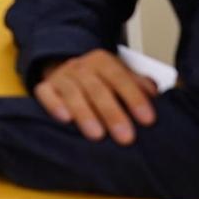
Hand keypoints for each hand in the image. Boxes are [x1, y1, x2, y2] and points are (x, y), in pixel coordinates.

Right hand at [35, 49, 158, 143]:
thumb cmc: (101, 81)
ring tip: (97, 134)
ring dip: (85, 113)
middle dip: (112, 112)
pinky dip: (54, 105)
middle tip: (125, 136)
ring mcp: (61, 76)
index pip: (120, 77)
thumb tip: (153, 93)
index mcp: (103, 62)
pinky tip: (64, 118)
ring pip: (72, 92)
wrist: (69, 72)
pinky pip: (45, 93)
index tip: (147, 119)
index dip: (134, 98)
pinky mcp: (45, 88)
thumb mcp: (121, 77)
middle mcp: (81, 67)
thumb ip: (138, 85)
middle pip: (96, 88)